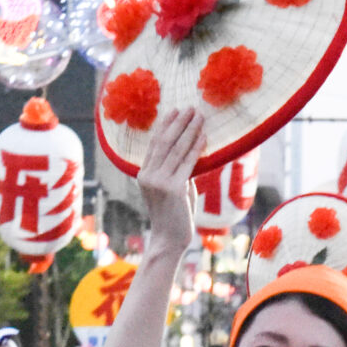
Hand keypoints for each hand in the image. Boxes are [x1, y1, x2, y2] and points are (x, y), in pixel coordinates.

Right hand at [134, 108, 204, 261]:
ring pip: (176, 149)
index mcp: (143, 174)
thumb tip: (190, 152)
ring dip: (189, 130)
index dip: (165, 125)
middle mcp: (148, 175)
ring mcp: (159, 181)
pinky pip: (187, 162)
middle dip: (178, 122)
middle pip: (164, 142)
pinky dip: (196, 147)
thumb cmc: (174, 215)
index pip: (154, 144)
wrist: (169, 239)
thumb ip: (177, 171)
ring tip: (199, 116)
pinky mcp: (172, 188)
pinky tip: (203, 136)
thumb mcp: (173, 188)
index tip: (175, 111)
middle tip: (190, 107)